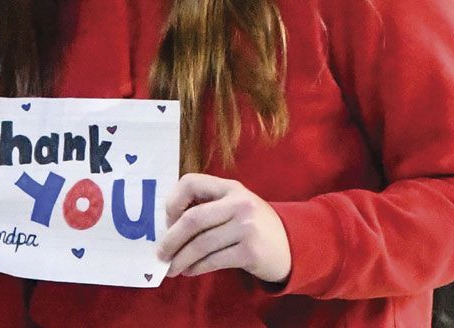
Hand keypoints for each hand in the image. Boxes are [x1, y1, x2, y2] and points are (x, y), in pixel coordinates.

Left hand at [157, 173, 291, 282]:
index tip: (167, 220)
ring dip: (181, 259)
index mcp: (230, 187)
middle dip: (171, 239)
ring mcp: (247, 228)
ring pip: (201, 244)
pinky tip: (190, 271)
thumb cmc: (253, 224)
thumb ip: (207, 206)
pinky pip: (214, 260)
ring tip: (172, 268)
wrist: (293, 245)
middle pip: (193, 219)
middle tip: (160, 253)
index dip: (173, 201)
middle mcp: (239, 204)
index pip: (191, 182)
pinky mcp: (251, 252)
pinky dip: (197, 267)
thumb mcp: (234, 205)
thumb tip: (167, 226)